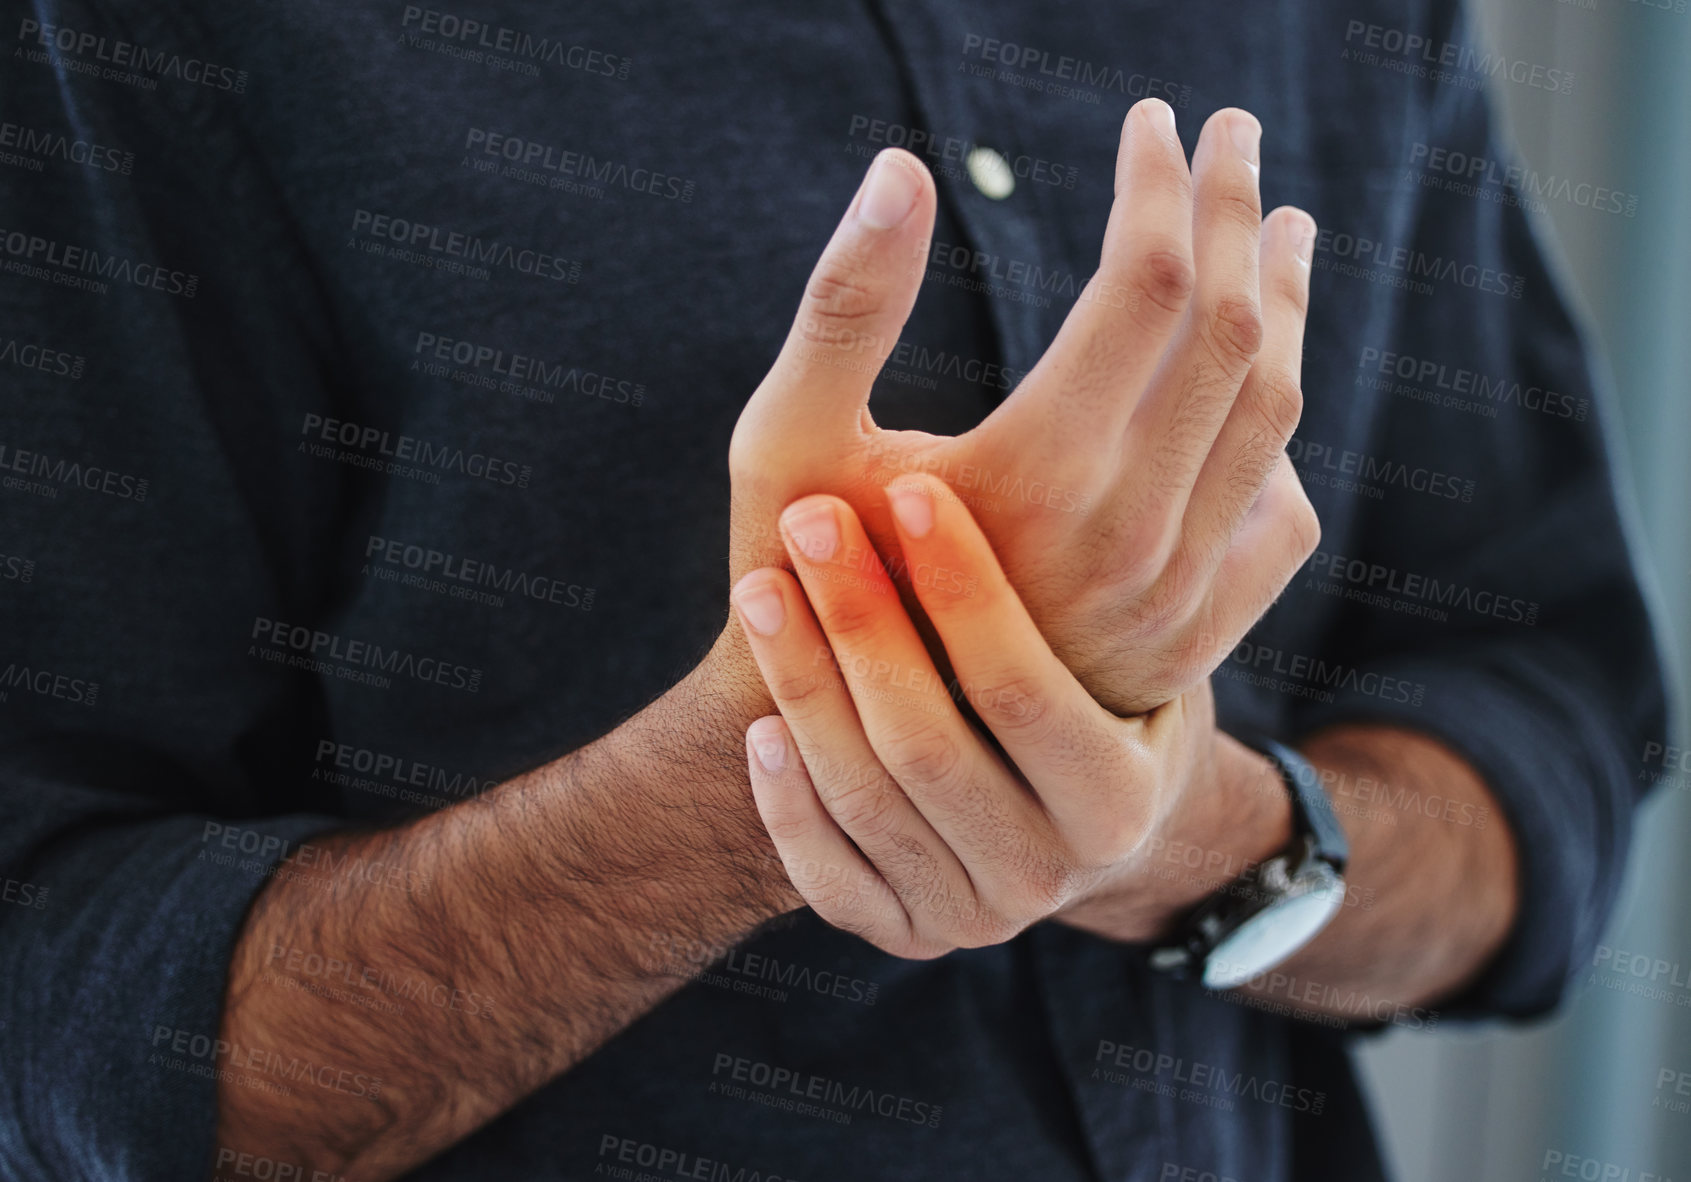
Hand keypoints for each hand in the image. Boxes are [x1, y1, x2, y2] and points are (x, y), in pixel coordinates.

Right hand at [725, 98, 1319, 715]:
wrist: (856, 752)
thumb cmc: (803, 580)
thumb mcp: (787, 440)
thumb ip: (842, 303)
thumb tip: (901, 167)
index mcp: (1034, 468)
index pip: (1145, 278)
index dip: (1155, 181)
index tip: (1147, 119)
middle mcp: (1127, 531)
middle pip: (1231, 329)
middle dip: (1234, 210)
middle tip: (1231, 133)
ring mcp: (1173, 593)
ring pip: (1274, 413)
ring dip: (1285, 302)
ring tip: (1280, 228)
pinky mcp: (1191, 634)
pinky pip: (1281, 509)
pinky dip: (1278, 428)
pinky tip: (1263, 380)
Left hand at [728, 474, 1259, 955]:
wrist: (1058, 813)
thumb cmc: (1089, 686)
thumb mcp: (1129, 633)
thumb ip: (1136, 532)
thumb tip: (1192, 350)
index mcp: (1121, 797)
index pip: (1023, 690)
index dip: (961, 587)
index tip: (908, 486)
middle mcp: (1053, 872)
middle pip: (928, 747)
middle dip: (860, 625)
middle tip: (808, 518)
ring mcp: (973, 914)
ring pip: (865, 800)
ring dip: (803, 686)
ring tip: (759, 587)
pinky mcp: (901, 932)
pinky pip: (827, 877)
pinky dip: (785, 801)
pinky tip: (760, 722)